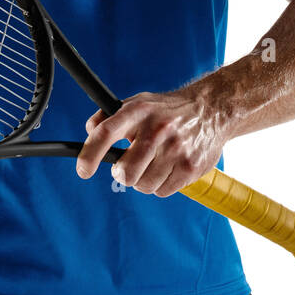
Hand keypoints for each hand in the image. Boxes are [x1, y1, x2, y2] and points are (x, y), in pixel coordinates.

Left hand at [75, 88, 228, 196]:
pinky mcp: (190, 166)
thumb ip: (110, 115)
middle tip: (128, 167)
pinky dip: (161, 185)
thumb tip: (90, 130)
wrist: (211, 110)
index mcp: (139, 111)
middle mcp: (157, 129)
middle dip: (122, 175)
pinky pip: (163, 191)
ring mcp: (176, 149)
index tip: (83, 171)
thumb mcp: (138, 102)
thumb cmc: (167, 110)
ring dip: (143, 181)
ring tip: (154, 164)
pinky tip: (169, 168)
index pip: (106, 133)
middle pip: (126, 172)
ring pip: (143, 185)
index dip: (90, 154)